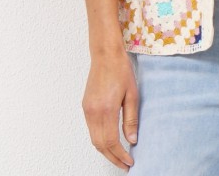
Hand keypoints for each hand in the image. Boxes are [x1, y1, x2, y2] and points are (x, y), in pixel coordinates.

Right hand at [82, 50, 138, 171]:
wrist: (106, 55)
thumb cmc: (121, 70)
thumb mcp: (132, 94)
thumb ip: (131, 119)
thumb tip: (132, 140)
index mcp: (106, 109)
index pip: (111, 142)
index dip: (120, 155)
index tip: (129, 162)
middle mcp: (93, 112)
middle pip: (100, 145)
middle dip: (112, 158)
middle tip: (124, 165)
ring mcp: (87, 110)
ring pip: (94, 139)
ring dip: (105, 151)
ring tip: (119, 156)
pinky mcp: (85, 106)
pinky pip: (91, 129)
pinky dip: (100, 139)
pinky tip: (110, 141)